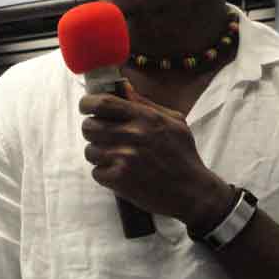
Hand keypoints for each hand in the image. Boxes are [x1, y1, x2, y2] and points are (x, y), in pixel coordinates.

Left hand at [78, 84, 233, 230]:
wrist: (192, 191)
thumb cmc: (182, 155)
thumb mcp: (174, 122)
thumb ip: (145, 104)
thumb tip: (122, 87)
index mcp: (145, 117)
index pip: (102, 102)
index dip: (87, 103)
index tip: (86, 107)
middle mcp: (132, 135)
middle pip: (89, 126)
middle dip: (91, 130)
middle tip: (103, 136)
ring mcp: (124, 158)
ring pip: (90, 150)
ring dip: (98, 154)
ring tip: (116, 158)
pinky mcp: (118, 179)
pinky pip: (96, 172)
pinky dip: (105, 174)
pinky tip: (121, 173)